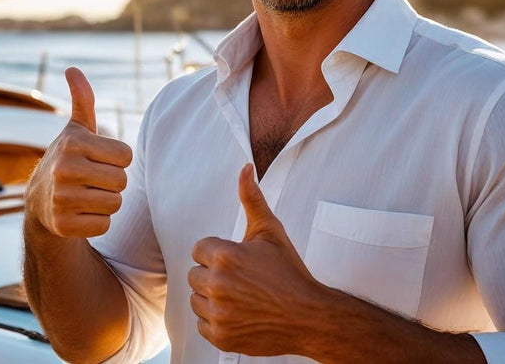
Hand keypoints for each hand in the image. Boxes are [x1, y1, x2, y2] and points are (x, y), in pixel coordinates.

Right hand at [24, 67, 132, 237]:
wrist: (40, 201)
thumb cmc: (69, 159)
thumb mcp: (76, 129)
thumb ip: (82, 99)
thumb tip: (73, 69)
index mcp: (73, 143)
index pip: (126, 156)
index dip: (118, 160)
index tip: (99, 160)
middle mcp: (64, 169)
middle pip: (122, 181)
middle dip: (113, 182)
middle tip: (92, 180)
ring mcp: (61, 198)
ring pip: (115, 204)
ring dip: (107, 202)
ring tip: (87, 195)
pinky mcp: (63, 225)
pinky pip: (103, 224)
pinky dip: (97, 221)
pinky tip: (81, 213)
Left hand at [188, 164, 324, 355]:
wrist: (309, 315)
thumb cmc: (290, 272)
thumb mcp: (271, 231)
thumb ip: (252, 199)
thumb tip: (245, 168)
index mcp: (224, 256)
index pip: (199, 249)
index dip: (219, 254)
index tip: (240, 262)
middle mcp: (217, 284)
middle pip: (195, 274)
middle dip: (214, 275)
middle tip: (242, 280)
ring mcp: (218, 313)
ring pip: (196, 299)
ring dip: (213, 298)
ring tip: (241, 297)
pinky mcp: (220, 336)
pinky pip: (202, 323)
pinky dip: (216, 321)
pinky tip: (239, 314)